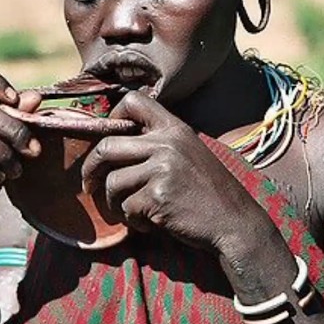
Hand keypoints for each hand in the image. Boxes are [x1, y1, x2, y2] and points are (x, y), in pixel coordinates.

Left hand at [81, 92, 273, 257]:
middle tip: (89, 184)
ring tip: (131, 211)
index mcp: (175, 128)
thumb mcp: (189, 154)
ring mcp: (162, 169)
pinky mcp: (159, 196)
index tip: (106, 140)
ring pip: (113, 182)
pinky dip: (133, 220)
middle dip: (91, 168)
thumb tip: (112, 145)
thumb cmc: (209, 193)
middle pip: (107, 145)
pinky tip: (151, 223)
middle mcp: (167, 143)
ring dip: (114, 203)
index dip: (111, 118)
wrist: (235, 223)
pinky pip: (126, 207)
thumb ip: (159, 144)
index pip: (132, 101)